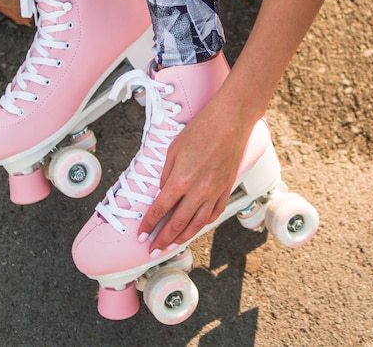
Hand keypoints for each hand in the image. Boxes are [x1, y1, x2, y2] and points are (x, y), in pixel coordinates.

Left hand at [138, 87, 251, 254]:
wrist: (230, 121)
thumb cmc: (201, 129)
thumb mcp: (174, 149)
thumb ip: (166, 173)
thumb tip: (163, 191)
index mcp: (180, 180)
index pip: (160, 210)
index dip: (149, 225)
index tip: (141, 234)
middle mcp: (198, 191)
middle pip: (177, 224)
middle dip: (162, 239)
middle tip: (152, 249)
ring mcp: (214, 193)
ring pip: (196, 225)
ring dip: (182, 238)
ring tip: (171, 246)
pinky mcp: (226, 190)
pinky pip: (213, 214)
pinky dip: (202, 225)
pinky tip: (195, 228)